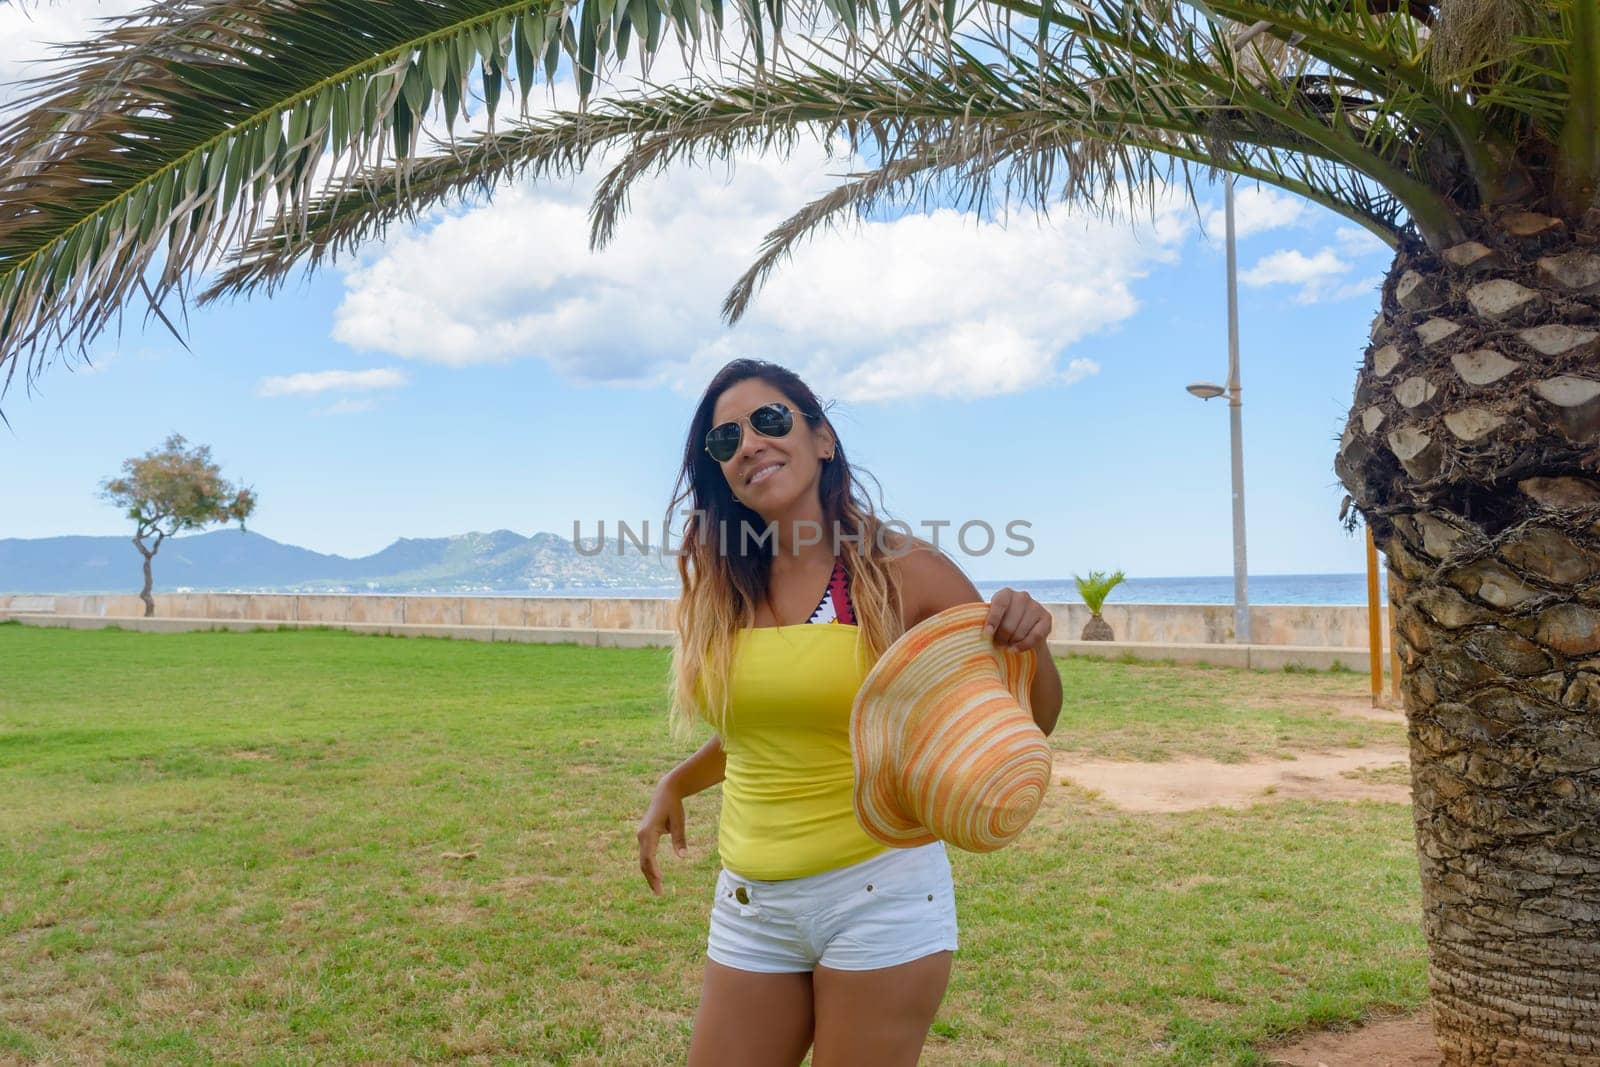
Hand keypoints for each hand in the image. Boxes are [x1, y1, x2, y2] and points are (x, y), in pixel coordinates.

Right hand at [636, 778, 687, 896]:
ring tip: (658, 889)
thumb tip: (683, 856)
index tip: (660, 881)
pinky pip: (645, 855)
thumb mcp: (679, 820)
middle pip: (644, 862)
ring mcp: (641, 836)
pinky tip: (656, 876)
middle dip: (651, 878)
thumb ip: (680, 838)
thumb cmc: (674, 805)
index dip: (654, 870)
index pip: (649, 856)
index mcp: (649, 832)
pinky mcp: (644, 837)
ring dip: (649, 874)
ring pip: (643, 860)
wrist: (665, 791)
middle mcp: (642, 835)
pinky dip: (649, 867)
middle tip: (659, 893)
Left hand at [982, 588, 1052, 652]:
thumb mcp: (992, 619)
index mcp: (1006, 593)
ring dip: (1011, 643)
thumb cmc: (1001, 624)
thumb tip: (985, 634)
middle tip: (997, 645)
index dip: (993, 620)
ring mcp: (1036, 606)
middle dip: (1001, 638)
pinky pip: (1035, 636)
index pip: (1000, 604)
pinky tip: (1015, 649)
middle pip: (1009, 623)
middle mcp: (1022, 597)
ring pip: (1021, 631)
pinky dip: (1024, 645)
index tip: (987, 634)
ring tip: (1005, 647)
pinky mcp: (1047, 618)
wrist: (1023, 630)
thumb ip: (987, 622)